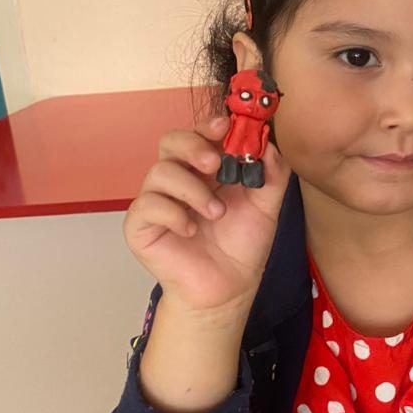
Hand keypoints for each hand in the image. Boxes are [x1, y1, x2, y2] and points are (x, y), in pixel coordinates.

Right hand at [124, 114, 289, 316]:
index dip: (209, 125)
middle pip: (170, 141)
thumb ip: (272, 173)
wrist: (230, 287)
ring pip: (159, 172)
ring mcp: (157, 200)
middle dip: (192, 145)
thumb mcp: (267, 204)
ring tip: (216, 212)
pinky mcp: (141, 225)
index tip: (226, 126)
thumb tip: (268, 142)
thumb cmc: (242, 244)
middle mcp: (179, 178)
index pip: (199, 134)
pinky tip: (190, 230)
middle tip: (214, 164)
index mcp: (207, 168)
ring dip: (192, 190)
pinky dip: (173, 214)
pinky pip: (147, 206)